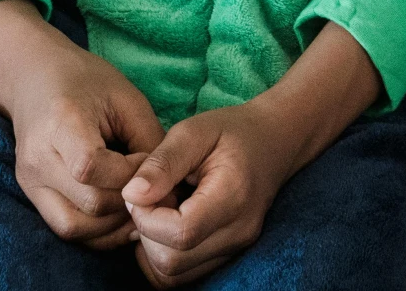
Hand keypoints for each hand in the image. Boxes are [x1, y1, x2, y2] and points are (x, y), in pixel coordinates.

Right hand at [0, 0, 162, 249]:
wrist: (35, 78)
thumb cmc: (88, 82)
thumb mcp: (127, 99)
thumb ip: (150, 142)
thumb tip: (169, 186)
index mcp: (62, 123)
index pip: (92, 167)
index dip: (129, 174)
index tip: (149, 161)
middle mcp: (38, 159)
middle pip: (89, 203)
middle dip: (129, 202)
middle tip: (153, 190)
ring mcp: (30, 182)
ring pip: (74, 227)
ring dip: (113, 225)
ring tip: (137, 206)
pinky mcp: (31, 195)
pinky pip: (66, 229)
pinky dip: (96, 231)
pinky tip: (119, 215)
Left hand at [121, 97, 309, 284]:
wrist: (274, 140)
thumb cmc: (232, 130)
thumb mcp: (193, 131)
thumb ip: (162, 163)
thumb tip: (131, 195)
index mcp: (233, 197)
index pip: (180, 233)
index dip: (147, 217)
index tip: (141, 189)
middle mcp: (238, 232)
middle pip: (172, 262)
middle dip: (146, 233)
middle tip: (152, 197)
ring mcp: (235, 248)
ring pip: (173, 275)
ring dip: (152, 247)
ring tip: (162, 209)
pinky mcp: (227, 254)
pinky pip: (183, 274)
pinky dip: (164, 255)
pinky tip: (168, 223)